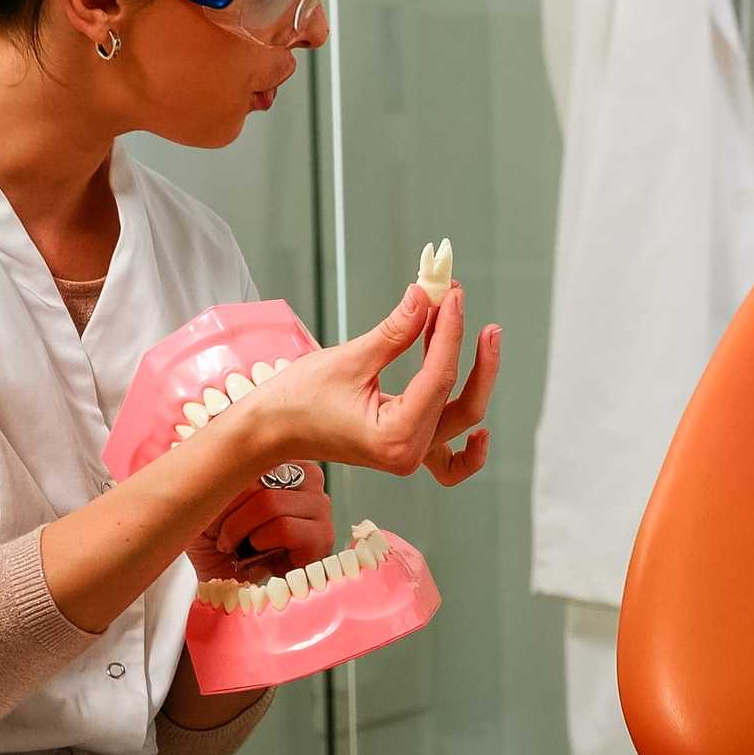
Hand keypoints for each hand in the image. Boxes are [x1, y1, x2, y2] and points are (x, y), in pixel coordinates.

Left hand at [188, 461, 331, 581]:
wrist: (218, 577)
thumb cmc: (215, 535)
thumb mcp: (210, 491)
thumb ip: (228, 466)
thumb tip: (237, 447)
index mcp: (286, 457)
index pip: (256, 449)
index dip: (227, 483)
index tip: (217, 507)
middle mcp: (309, 477)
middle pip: (260, 475)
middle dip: (231, 513)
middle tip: (225, 534)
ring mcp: (320, 506)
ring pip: (270, 502)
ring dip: (241, 530)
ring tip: (239, 545)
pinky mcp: (322, 538)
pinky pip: (285, 528)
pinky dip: (261, 542)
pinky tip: (258, 553)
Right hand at [225, 284, 502, 478]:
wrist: (270, 431)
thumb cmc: (297, 400)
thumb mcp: (349, 359)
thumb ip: (395, 331)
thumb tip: (426, 296)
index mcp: (394, 436)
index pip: (440, 376)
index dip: (451, 331)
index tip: (454, 295)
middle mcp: (407, 453)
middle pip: (463, 402)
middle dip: (476, 355)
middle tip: (475, 313)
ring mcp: (408, 455)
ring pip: (461, 418)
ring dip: (476, 379)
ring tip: (484, 337)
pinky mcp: (404, 448)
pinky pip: (448, 459)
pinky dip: (468, 451)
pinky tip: (481, 431)